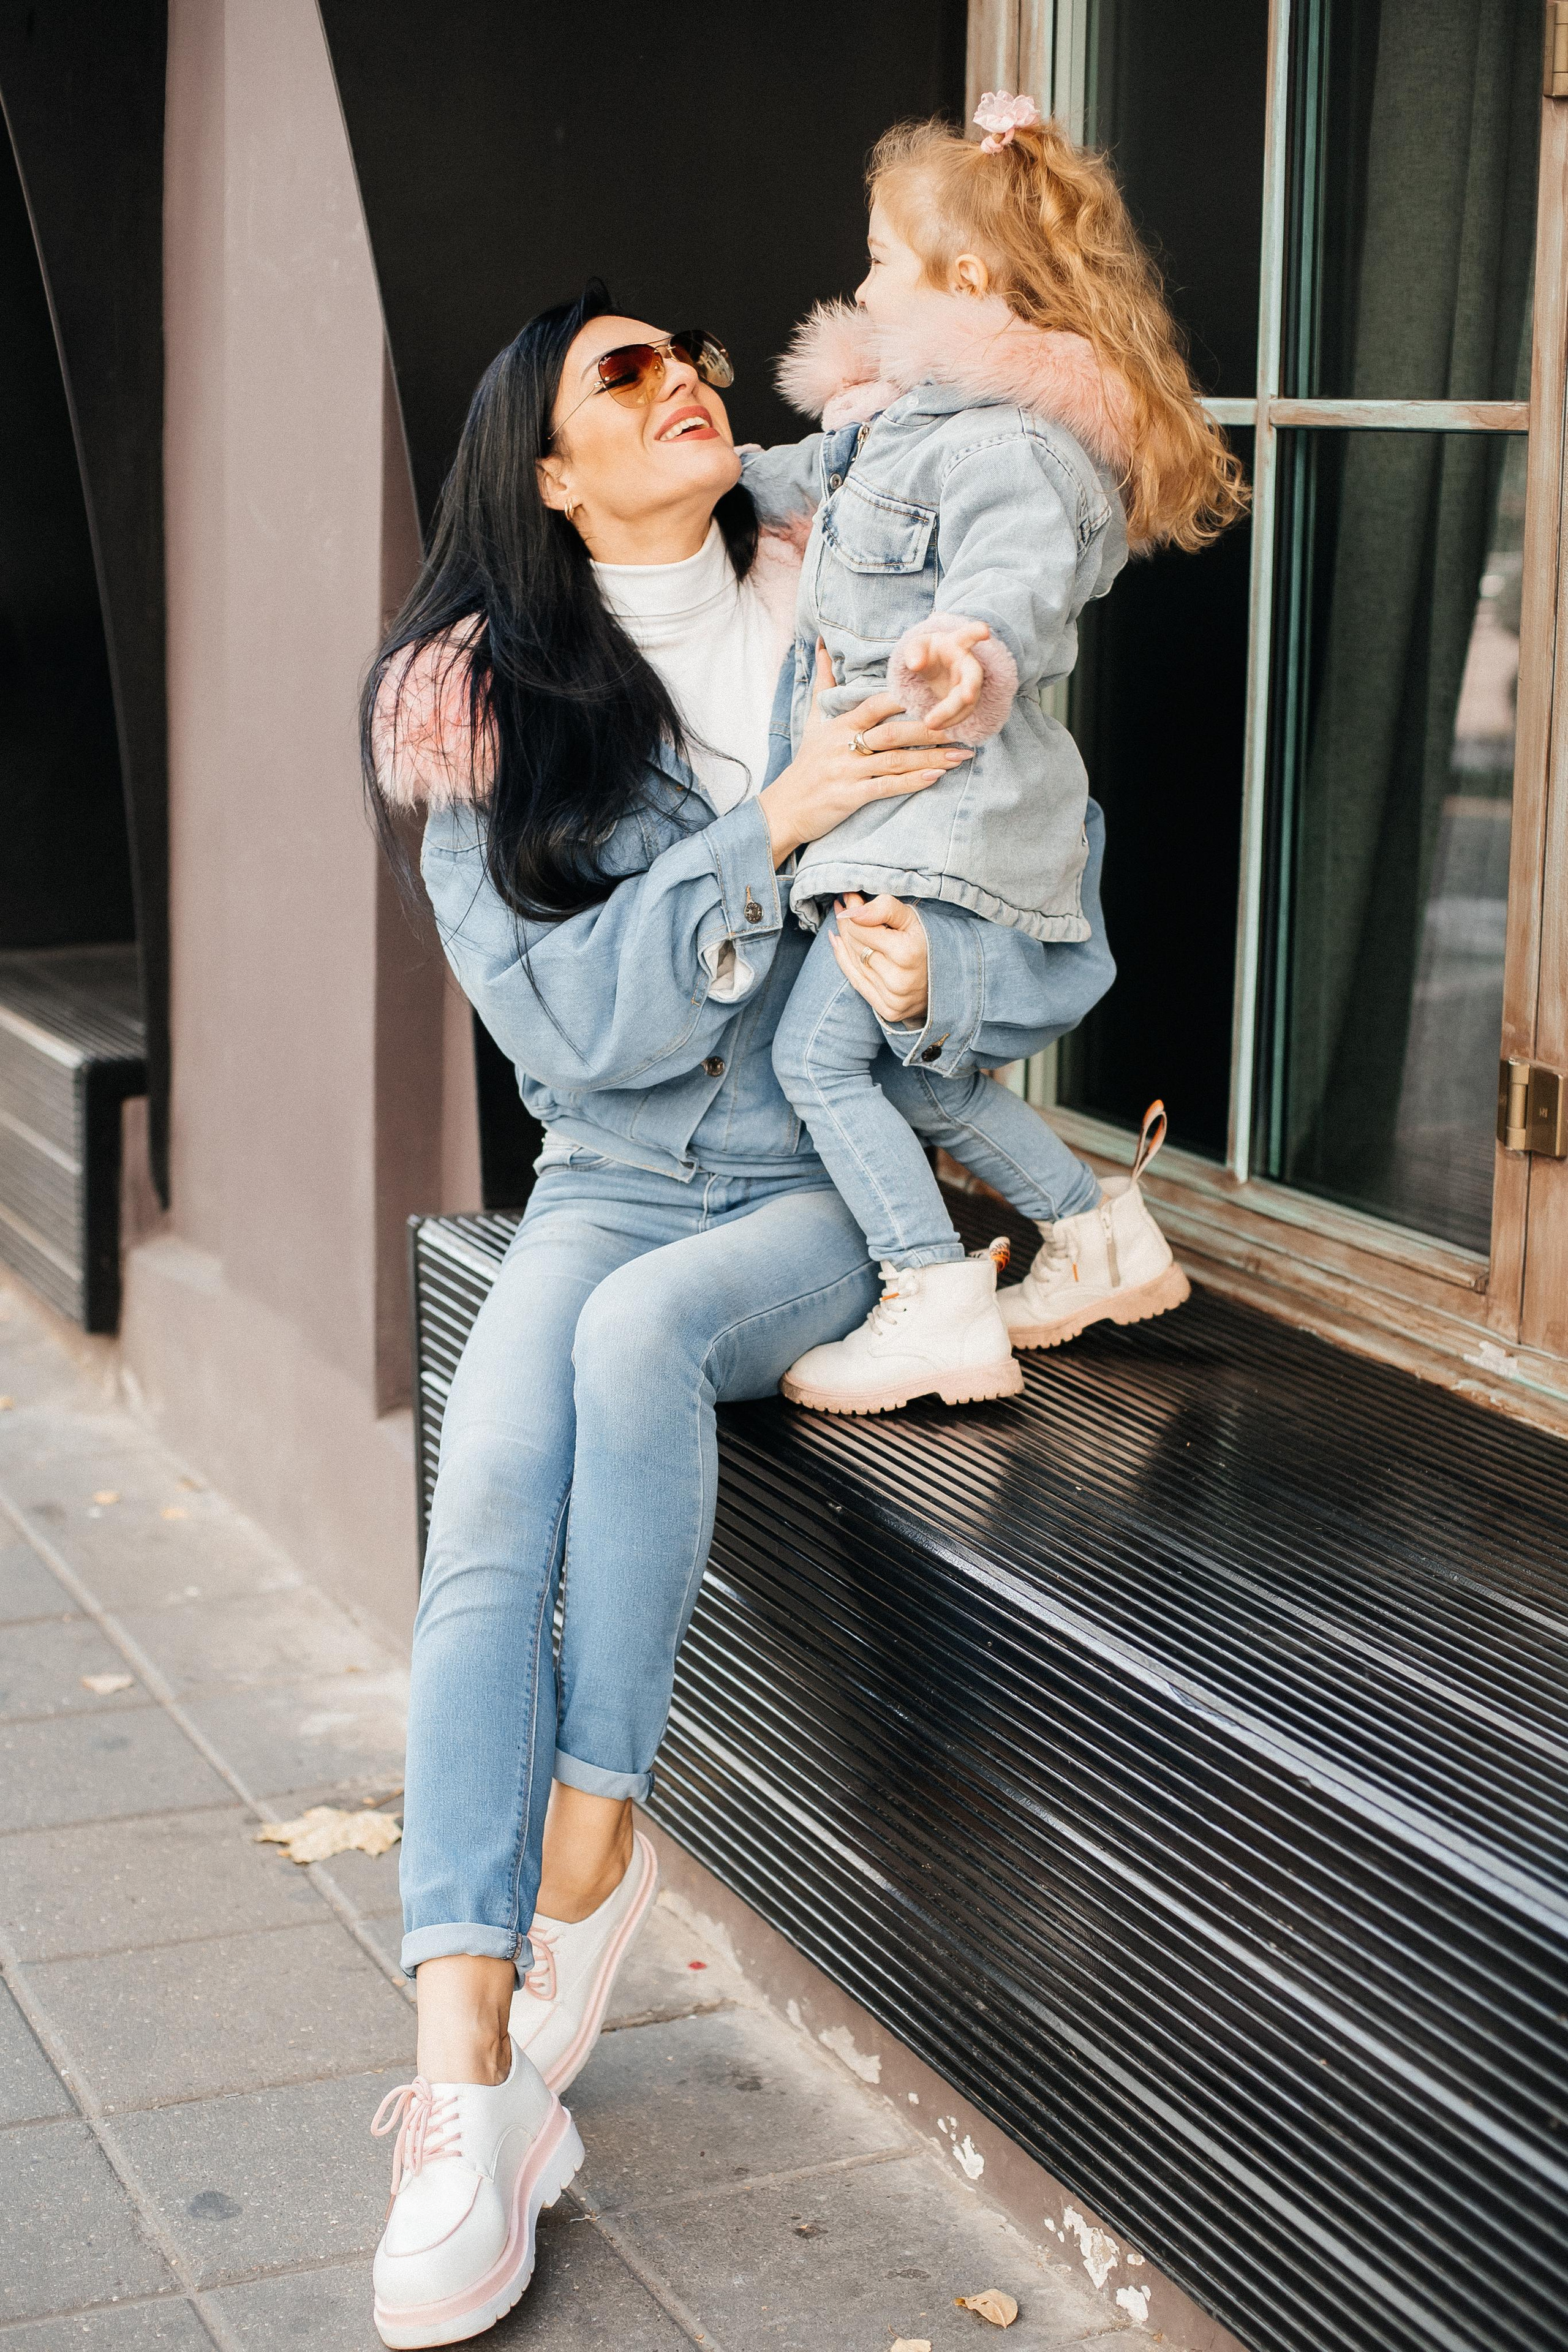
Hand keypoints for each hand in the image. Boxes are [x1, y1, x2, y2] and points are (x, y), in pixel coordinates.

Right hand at [758, 643, 971, 868]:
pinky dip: (912, 782)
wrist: (784, 809)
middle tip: (964, 727)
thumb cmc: (805, 765)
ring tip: (961, 755)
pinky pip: (886, 787)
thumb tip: (821, 644)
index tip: (940, 693)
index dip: (907, 697)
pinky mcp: (849, 797)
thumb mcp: (813, 721)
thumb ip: (823, 683)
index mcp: (840, 725)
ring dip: (931, 757)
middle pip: (893, 733)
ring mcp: (847, 772)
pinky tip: (936, 778)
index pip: (876, 704)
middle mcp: (844, 745)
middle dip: (931, 730)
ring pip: (895, 761)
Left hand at [830, 893, 929, 1026]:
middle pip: (856, 946)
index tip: (848, 900)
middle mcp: (898, 979)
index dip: (852, 912)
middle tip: (843, 910)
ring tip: (843, 926)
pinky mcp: (888, 1010)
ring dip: (845, 943)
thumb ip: (883, 908)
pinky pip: (856, 982)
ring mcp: (893, 998)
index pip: (861, 929)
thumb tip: (851, 909)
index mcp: (907, 953)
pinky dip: (845, 962)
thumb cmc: (928, 942)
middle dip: (848, 926)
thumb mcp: (913, 918)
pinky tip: (839, 945)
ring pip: (854, 963)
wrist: (949, 979)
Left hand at [899, 618, 990, 730]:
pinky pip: (962, 713)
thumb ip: (914, 652)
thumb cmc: (927, 652)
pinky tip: (936, 727)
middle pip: (973, 675)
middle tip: (967, 698)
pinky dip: (950, 721)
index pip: (967, 635)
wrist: (934, 666)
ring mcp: (969, 683)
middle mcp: (967, 663)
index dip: (976, 632)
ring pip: (968, 700)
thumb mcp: (916, 647)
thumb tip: (915, 664)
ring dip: (952, 713)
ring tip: (930, 724)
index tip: (984, 630)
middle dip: (972, 686)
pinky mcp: (967, 700)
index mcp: (956, 643)